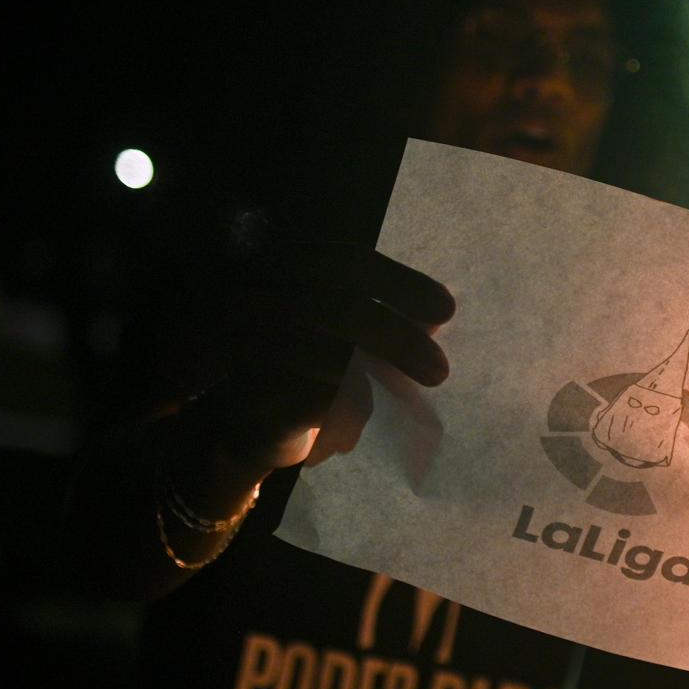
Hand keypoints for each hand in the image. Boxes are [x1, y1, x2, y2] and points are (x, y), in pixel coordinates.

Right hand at [165, 240, 455, 483]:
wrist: (242, 425)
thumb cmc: (301, 365)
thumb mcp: (340, 329)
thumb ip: (379, 314)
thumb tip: (439, 314)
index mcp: (283, 263)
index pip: (352, 263)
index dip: (403, 284)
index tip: (446, 310)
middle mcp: (258, 294)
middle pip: (346, 310)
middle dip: (400, 340)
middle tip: (439, 371)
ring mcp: (248, 342)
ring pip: (334, 356)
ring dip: (381, 380)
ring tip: (406, 397)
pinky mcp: (251, 393)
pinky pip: (319, 399)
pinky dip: (352, 410)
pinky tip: (364, 419)